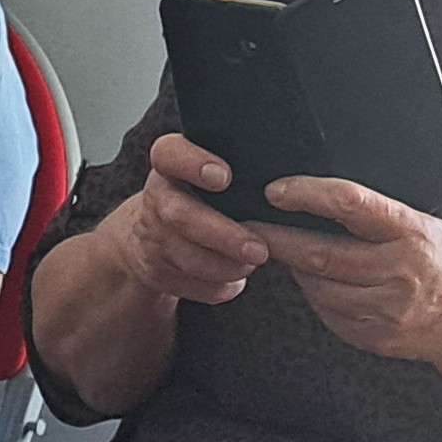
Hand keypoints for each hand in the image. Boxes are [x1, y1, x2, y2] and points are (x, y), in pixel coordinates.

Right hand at [105, 135, 274, 305]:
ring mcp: (152, 238)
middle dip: (224, 236)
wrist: (151, 235)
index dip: (193, 165)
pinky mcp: (156, 273)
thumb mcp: (206, 168)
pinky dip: (220, 286)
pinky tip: (236, 279)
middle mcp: (157, 198)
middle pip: (181, 217)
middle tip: (259, 250)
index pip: (169, 154)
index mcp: (169, 164)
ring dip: (227, 267)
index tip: (224, 178)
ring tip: (254, 262)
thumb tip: (290, 179)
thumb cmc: (199, 194)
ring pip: (189, 258)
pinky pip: (193, 286)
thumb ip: (238, 164)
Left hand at [245, 176, 441, 365]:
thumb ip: (379, 218)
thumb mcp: (426, 225)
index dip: (307, 194)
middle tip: (249, 228)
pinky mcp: (379, 337)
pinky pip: (330, 314)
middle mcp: (400, 272)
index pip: (350, 204)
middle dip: (276, 240)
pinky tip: (322, 284)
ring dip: (297, 270)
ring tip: (290, 255)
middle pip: (320, 254)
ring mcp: (388, 309)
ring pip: (318, 287)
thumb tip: (321, 202)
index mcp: (413, 232)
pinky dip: (318, 297)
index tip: (277, 190)